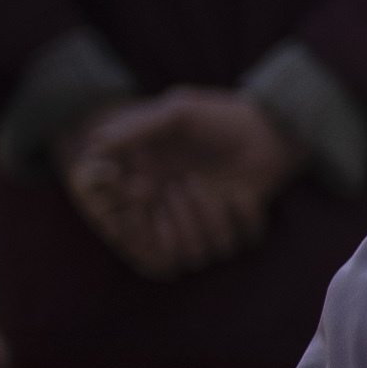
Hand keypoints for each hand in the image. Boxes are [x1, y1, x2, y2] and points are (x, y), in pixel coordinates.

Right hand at [58, 87, 296, 277]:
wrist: (267, 126)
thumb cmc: (218, 117)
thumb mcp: (176, 114)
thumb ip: (138, 129)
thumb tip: (99, 141)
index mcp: (154, 193)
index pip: (132, 233)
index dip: (131, 225)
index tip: (139, 191)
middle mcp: (177, 215)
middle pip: (167, 252)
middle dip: (171, 219)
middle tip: (178, 183)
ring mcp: (209, 223)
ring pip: (201, 253)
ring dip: (203, 218)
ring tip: (200, 182)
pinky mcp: (240, 226)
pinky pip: (239, 244)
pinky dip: (243, 221)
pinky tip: (242, 192)